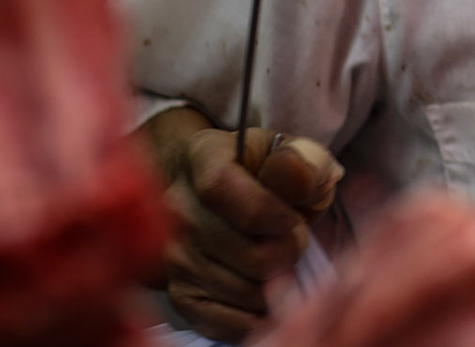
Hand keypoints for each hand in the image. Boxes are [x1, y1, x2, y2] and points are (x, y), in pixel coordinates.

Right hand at [157, 118, 342, 341]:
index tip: (294, 220)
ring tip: (279, 262)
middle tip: (294, 242)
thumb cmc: (265, 173)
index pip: (223, 190)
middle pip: (247, 252)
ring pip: (243, 290)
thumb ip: (303, 161)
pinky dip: (255, 316)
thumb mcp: (292, 154)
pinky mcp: (178, 293)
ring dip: (276, 284)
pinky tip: (267, 295)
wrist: (218, 194)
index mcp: (203, 159)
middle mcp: (176, 206)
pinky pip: (223, 321)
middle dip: (288, 252)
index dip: (270, 213)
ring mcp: (172, 254)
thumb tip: (296, 174)